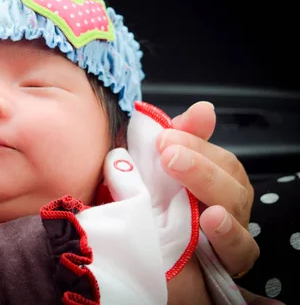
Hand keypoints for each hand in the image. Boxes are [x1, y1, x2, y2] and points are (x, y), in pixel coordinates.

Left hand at [156, 101, 258, 275]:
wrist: (132, 258)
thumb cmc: (145, 212)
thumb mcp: (151, 173)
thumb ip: (175, 140)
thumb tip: (204, 110)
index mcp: (210, 179)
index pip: (214, 153)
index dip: (195, 140)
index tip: (165, 134)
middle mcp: (225, 202)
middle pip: (229, 174)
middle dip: (199, 160)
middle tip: (168, 153)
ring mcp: (230, 233)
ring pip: (237, 205)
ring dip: (212, 186)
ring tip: (181, 169)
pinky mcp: (227, 263)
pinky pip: (241, 249)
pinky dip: (229, 234)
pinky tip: (212, 220)